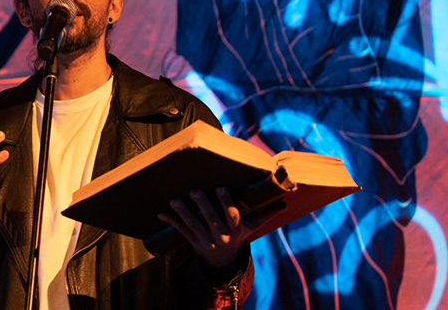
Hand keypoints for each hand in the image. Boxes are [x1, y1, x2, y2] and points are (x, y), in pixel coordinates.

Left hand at [158, 187, 282, 269]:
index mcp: (236, 229)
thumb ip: (266, 213)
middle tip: (194, 190)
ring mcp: (206, 240)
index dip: (225, 202)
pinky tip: (160, 213)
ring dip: (183, 213)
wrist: (224, 260)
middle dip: (203, 205)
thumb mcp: (252, 226)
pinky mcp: (193, 243)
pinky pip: (181, 232)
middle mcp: (221, 236)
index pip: (231, 215)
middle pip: (211, 220)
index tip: (219, 187)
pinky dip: (171, 222)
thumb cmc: (238, 235)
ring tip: (174, 199)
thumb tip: (286, 202)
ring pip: (194, 226)